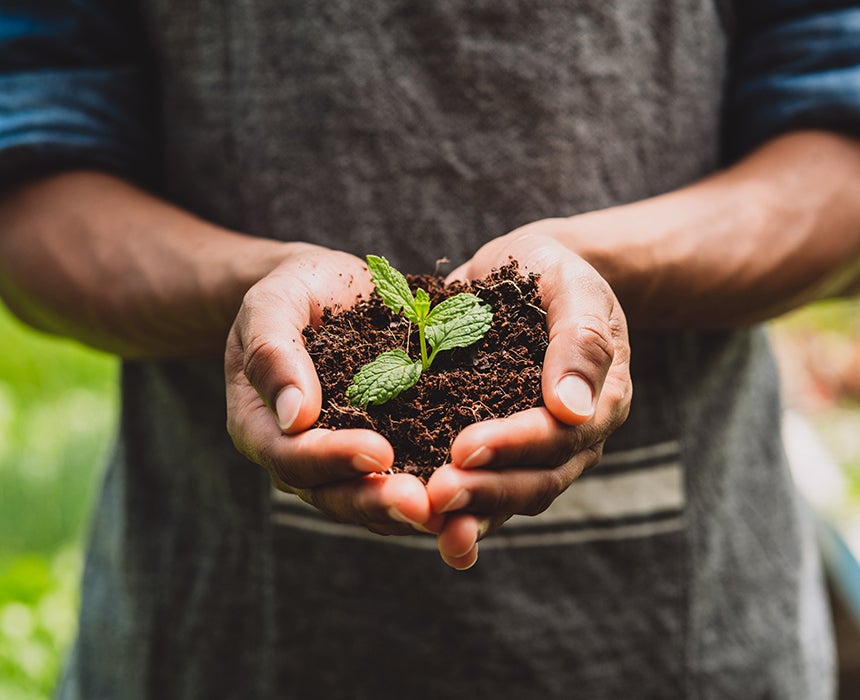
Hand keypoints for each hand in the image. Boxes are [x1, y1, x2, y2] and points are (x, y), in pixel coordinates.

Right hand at [225, 244, 438, 534]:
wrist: (331, 290)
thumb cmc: (295, 292)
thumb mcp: (272, 305)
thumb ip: (272, 353)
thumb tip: (296, 417)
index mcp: (261, 427)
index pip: (291, 457)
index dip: (333, 459)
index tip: (379, 451)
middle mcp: (300, 458)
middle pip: (334, 495)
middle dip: (378, 501)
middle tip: (422, 504)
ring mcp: (342, 462)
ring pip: (372, 503)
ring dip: (411, 512)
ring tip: (452, 512)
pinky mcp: (387, 451)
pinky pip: (406, 483)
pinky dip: (435, 494)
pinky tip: (473, 495)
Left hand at [426, 224, 631, 567]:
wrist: (533, 273)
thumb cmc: (555, 273)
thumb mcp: (573, 287)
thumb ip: (580, 341)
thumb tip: (574, 410)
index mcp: (601, 401)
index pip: (560, 437)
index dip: (513, 446)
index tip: (464, 448)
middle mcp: (574, 438)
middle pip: (536, 481)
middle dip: (486, 491)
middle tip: (435, 495)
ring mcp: (537, 450)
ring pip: (510, 498)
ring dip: (469, 512)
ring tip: (425, 518)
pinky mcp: (501, 450)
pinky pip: (484, 486)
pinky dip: (456, 507)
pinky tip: (417, 518)